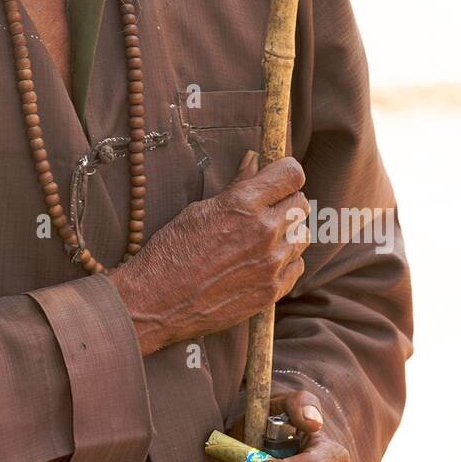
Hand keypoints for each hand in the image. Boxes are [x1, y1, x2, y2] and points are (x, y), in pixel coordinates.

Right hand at [109, 151, 311, 355]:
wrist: (158, 301)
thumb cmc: (171, 251)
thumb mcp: (199, 210)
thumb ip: (235, 186)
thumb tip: (254, 161)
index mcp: (243, 204)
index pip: (292, 174)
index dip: (286, 172)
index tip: (278, 176)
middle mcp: (264, 231)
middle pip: (301, 203)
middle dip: (286, 201)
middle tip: (266, 208)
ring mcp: (271, 263)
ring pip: (302, 234)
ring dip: (288, 232)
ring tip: (262, 238)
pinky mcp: (272, 291)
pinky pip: (297, 265)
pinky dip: (286, 261)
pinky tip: (263, 261)